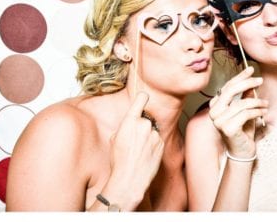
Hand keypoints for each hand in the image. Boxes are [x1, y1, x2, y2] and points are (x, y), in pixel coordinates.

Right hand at [105, 92, 163, 209]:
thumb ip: (125, 126)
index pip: (141, 99)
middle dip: (141, 127)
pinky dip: (153, 145)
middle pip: (145, 119)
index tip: (143, 97)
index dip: (142, 98)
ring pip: (151, 130)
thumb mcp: (115, 139)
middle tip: (134, 141)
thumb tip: (131, 124)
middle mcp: (144, 124)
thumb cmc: (119, 161)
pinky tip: (145, 155)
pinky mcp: (162, 143)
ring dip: (147, 136)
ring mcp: (155, 134)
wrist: (130, 179)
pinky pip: (157, 139)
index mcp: (130, 121)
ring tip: (139, 151)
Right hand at [208, 67, 267, 158]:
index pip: (227, 87)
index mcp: (215, 106)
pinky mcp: (227, 128)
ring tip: (265, 104)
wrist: (242, 152)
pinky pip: (245, 114)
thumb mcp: (245, 110)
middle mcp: (214, 112)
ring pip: (240, 104)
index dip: (239, 77)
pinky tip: (263, 112)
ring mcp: (219, 121)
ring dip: (257, 102)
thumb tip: (250, 83)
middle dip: (247, 83)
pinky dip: (257, 112)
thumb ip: (245, 97)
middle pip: (230, 91)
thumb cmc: (243, 131)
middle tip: (260, 81)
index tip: (251, 70)